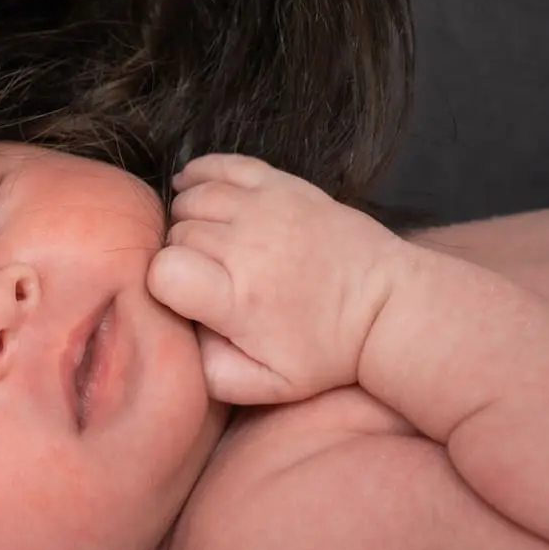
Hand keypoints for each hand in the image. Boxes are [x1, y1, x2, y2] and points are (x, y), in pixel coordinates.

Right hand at [145, 155, 411, 405]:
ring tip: (206, 244)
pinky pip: (219, 164)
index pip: (164, 271)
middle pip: (176, 234)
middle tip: (204, 277)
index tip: (183, 296)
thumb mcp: (269, 385)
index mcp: (241, 299)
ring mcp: (265, 207)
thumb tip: (176, 340)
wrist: (386, 305)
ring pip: (190, 197)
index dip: (162, 284)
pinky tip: (197, 193)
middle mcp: (248, 245)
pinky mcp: (281, 183)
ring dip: (188, 219)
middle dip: (179, 255)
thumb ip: (211, 374)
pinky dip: (198, 174)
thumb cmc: (325, 349)